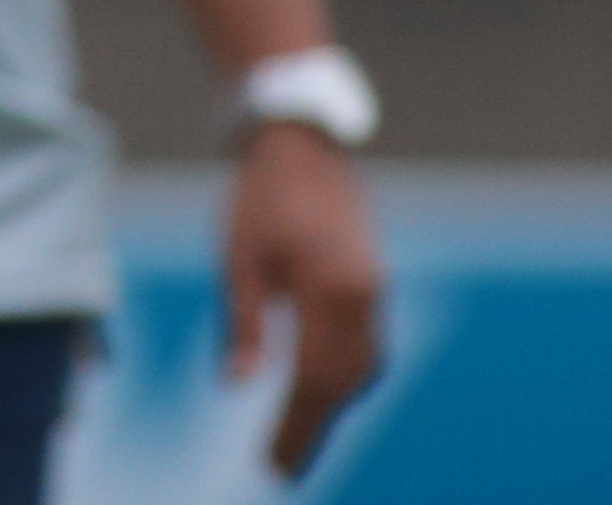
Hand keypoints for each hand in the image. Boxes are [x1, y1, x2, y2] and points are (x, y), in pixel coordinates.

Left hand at [225, 122, 385, 478]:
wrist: (301, 144)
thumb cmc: (260, 197)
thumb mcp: (239, 260)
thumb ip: (244, 325)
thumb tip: (236, 385)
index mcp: (328, 289)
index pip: (313, 380)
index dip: (294, 428)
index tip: (271, 466)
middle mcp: (363, 294)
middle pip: (344, 383)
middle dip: (312, 428)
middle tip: (281, 467)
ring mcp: (376, 288)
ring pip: (363, 367)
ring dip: (333, 405)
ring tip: (296, 438)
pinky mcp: (375, 282)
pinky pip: (369, 345)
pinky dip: (346, 376)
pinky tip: (322, 393)